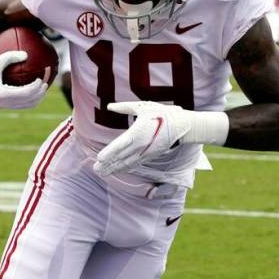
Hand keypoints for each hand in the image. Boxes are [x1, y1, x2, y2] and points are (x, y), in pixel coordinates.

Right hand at [0, 41, 46, 108]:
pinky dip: (27, 99)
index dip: (36, 87)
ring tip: (42, 88)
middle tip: (45, 83)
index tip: (42, 78)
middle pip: (28, 102)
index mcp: (1, 94)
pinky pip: (19, 104)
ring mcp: (2, 106)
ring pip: (25, 106)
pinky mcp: (1, 106)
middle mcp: (2, 103)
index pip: (25, 93)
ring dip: (35, 98)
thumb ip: (11, 56)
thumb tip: (26, 54)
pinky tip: (32, 89)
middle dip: (39, 94)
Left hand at [94, 102, 228, 177]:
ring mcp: (145, 152)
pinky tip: (118, 170)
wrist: (182, 126)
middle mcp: (140, 145)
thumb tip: (110, 106)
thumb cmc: (162, 114)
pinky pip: (135, 163)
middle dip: (108, 164)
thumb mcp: (142, 107)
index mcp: (137, 133)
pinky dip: (126, 167)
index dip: (109, 152)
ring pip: (127, 162)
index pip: (120, 145)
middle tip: (95, 170)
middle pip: (121, 157)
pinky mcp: (150, 155)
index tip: (99, 158)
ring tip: (102, 173)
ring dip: (114, 168)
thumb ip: (125, 107)